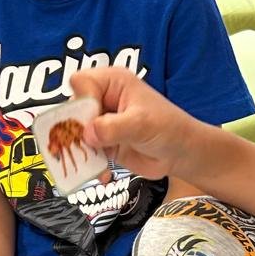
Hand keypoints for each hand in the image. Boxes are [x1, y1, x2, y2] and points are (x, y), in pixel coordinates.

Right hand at [69, 67, 188, 180]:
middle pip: (73, 108)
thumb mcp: (141, 124)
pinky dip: (90, 163)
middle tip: (88, 145)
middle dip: (76, 128)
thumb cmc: (168, 128)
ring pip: (75, 132)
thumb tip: (87, 134)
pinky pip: (85, 151)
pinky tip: (103, 173)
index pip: (81, 82)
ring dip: (80, 148)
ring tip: (92, 161)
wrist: (181, 154)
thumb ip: (113, 127)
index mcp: (112, 82)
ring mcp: (101, 122)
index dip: (82, 100)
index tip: (92, 120)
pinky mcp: (102, 143)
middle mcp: (103, 99)